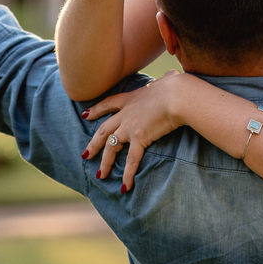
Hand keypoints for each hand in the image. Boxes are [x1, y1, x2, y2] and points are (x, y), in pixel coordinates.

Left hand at [83, 70, 192, 191]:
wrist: (177, 95)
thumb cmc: (176, 86)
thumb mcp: (167, 80)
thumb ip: (166, 80)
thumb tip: (173, 77)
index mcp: (131, 98)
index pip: (108, 104)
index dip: (96, 110)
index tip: (86, 115)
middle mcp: (126, 114)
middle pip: (104, 130)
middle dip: (93, 143)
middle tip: (85, 154)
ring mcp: (130, 126)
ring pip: (111, 147)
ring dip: (104, 162)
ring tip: (99, 175)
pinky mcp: (139, 138)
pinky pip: (131, 160)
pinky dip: (127, 174)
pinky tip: (124, 186)